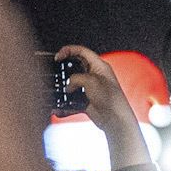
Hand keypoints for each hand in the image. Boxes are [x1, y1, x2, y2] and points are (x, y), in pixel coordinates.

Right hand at [54, 45, 151, 170]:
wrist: (115, 119)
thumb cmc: (111, 98)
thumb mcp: (91, 81)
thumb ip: (76, 78)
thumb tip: (68, 85)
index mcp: (99, 66)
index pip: (82, 51)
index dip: (69, 50)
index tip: (58, 56)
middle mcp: (94, 76)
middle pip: (76, 66)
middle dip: (64, 68)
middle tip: (55, 71)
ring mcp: (90, 88)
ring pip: (72, 83)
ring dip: (64, 87)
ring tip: (56, 90)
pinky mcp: (86, 100)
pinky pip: (72, 99)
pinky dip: (65, 102)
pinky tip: (59, 106)